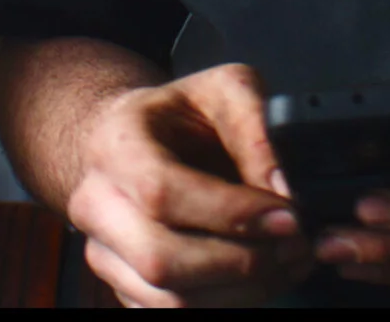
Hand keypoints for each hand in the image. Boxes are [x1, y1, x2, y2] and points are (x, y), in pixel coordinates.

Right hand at [66, 62, 317, 306]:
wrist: (135, 138)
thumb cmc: (181, 114)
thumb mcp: (226, 90)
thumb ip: (257, 130)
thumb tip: (283, 190)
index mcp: (116, 144)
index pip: (162, 191)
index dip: (230, 213)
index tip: (287, 216)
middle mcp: (96, 202)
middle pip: (161, 258)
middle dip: (242, 262)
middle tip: (294, 246)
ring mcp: (103, 250)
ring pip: (168, 299)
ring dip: (241, 292)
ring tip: (286, 264)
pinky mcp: (121, 284)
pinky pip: (170, 313)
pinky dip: (226, 304)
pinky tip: (260, 279)